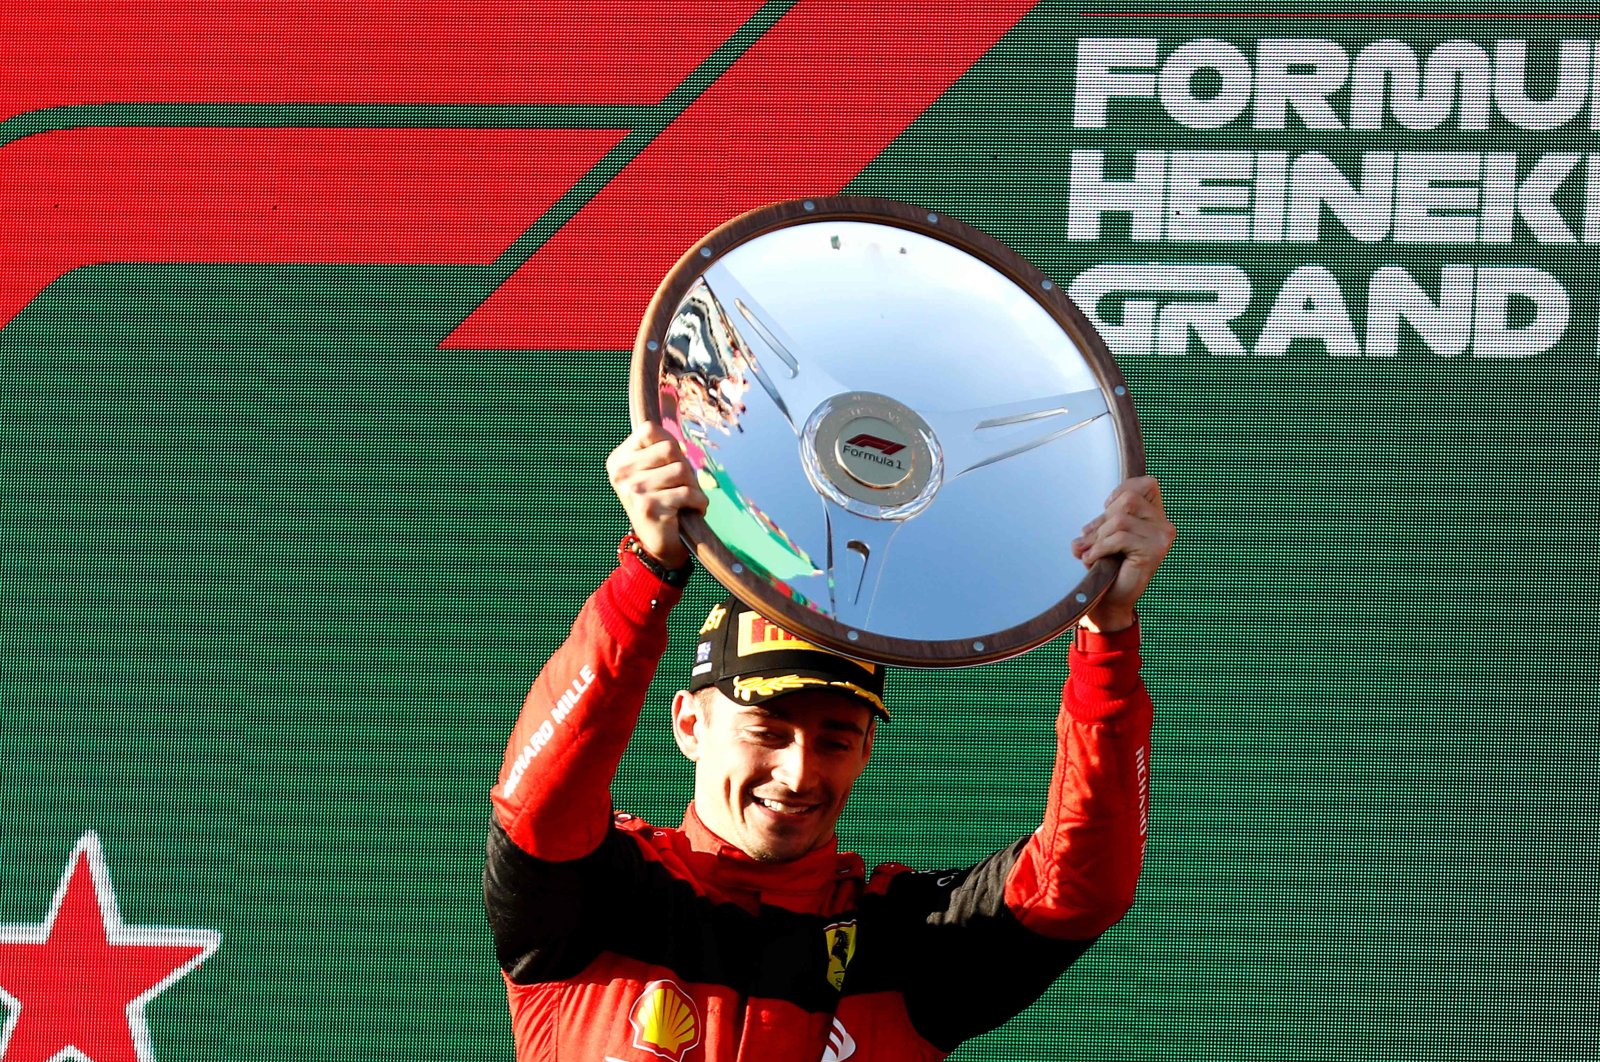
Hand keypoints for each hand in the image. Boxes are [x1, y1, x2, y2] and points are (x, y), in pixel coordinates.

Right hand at [605, 423, 708, 567]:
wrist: (657, 546)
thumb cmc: (662, 502)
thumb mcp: (653, 471)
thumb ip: (658, 445)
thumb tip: (669, 397)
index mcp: (618, 460)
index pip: (650, 429)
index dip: (670, 444)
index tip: (671, 464)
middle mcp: (620, 473)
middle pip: (669, 449)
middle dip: (685, 467)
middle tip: (683, 486)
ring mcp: (633, 489)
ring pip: (681, 470)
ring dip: (693, 487)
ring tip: (687, 500)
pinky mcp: (649, 506)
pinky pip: (688, 492)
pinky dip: (699, 502)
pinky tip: (693, 510)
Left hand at [1070, 476, 1175, 632]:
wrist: (1111, 601)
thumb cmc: (1107, 566)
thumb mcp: (1104, 536)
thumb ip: (1101, 523)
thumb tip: (1081, 535)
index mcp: (1155, 517)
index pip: (1147, 484)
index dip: (1122, 490)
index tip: (1106, 509)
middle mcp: (1164, 525)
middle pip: (1128, 500)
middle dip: (1101, 520)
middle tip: (1087, 540)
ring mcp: (1161, 539)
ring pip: (1120, 519)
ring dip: (1098, 537)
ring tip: (1089, 552)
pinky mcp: (1153, 552)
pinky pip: (1119, 538)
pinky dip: (1099, 548)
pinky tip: (1092, 560)